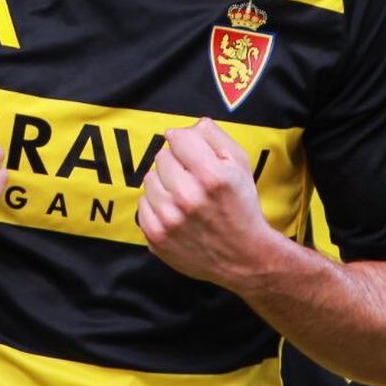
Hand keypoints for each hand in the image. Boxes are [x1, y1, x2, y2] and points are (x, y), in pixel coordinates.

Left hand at [139, 118, 276, 288]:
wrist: (243, 258)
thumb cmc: (242, 207)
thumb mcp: (241, 164)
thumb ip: (215, 137)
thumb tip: (189, 127)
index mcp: (211, 176)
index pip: (177, 137)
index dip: (186, 142)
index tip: (193, 153)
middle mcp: (188, 197)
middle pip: (161, 157)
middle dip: (176, 163)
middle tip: (192, 178)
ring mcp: (169, 219)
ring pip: (149, 179)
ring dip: (164, 183)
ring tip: (184, 196)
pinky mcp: (156, 237)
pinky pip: (142, 204)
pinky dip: (156, 205)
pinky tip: (175, 212)